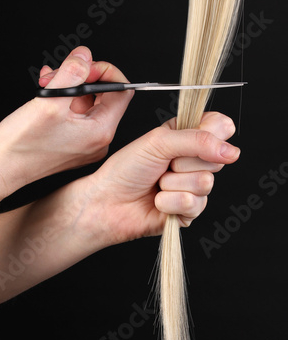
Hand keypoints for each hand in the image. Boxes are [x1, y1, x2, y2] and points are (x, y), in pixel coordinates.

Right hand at [0, 47, 133, 193]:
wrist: (3, 168)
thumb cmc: (22, 145)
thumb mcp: (49, 101)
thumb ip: (72, 73)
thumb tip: (85, 56)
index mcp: (101, 131)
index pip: (122, 92)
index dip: (105, 72)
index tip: (85, 66)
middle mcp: (99, 140)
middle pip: (105, 96)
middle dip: (83, 78)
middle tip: (61, 72)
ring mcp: (87, 143)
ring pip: (88, 102)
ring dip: (70, 86)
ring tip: (48, 83)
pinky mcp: (75, 143)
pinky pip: (78, 114)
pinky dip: (65, 99)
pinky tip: (49, 92)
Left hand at [73, 112, 239, 245]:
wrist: (107, 202)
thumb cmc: (125, 170)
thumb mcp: (158, 142)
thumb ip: (197, 140)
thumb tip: (231, 150)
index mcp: (187, 137)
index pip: (220, 127)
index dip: (213, 132)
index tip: (196, 136)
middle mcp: (194, 161)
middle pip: (217, 158)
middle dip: (183, 161)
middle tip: (164, 164)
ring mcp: (193, 188)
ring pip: (205, 183)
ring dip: (173, 183)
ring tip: (157, 184)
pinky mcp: (189, 211)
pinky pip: (193, 204)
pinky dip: (169, 202)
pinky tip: (158, 201)